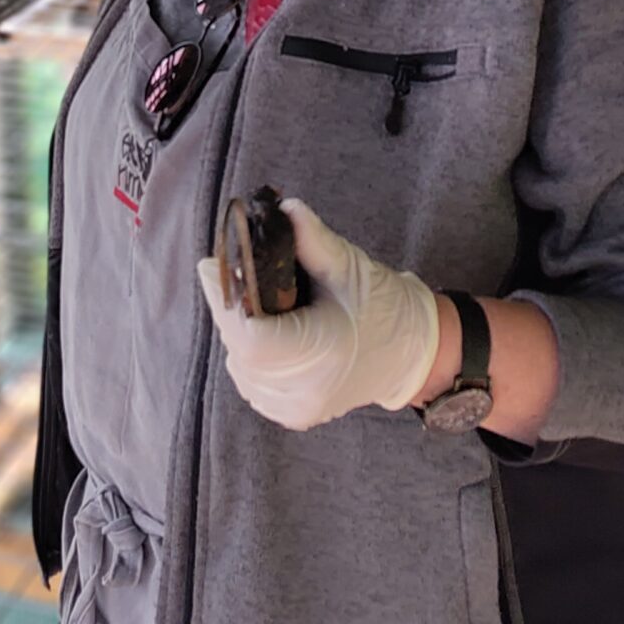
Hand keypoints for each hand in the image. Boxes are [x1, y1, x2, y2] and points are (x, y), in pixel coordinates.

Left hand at [194, 197, 441, 430]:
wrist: (411, 354)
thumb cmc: (383, 306)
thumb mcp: (348, 265)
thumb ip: (311, 238)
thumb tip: (281, 209)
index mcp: (322, 355)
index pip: (250, 337)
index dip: (224, 301)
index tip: (212, 266)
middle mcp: (305, 392)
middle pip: (240, 346)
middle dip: (232, 307)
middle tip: (235, 273)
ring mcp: (296, 409)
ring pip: (239, 363)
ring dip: (240, 330)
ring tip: (261, 303)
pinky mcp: (291, 415)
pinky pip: (250, 379)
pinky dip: (250, 353)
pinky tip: (271, 332)